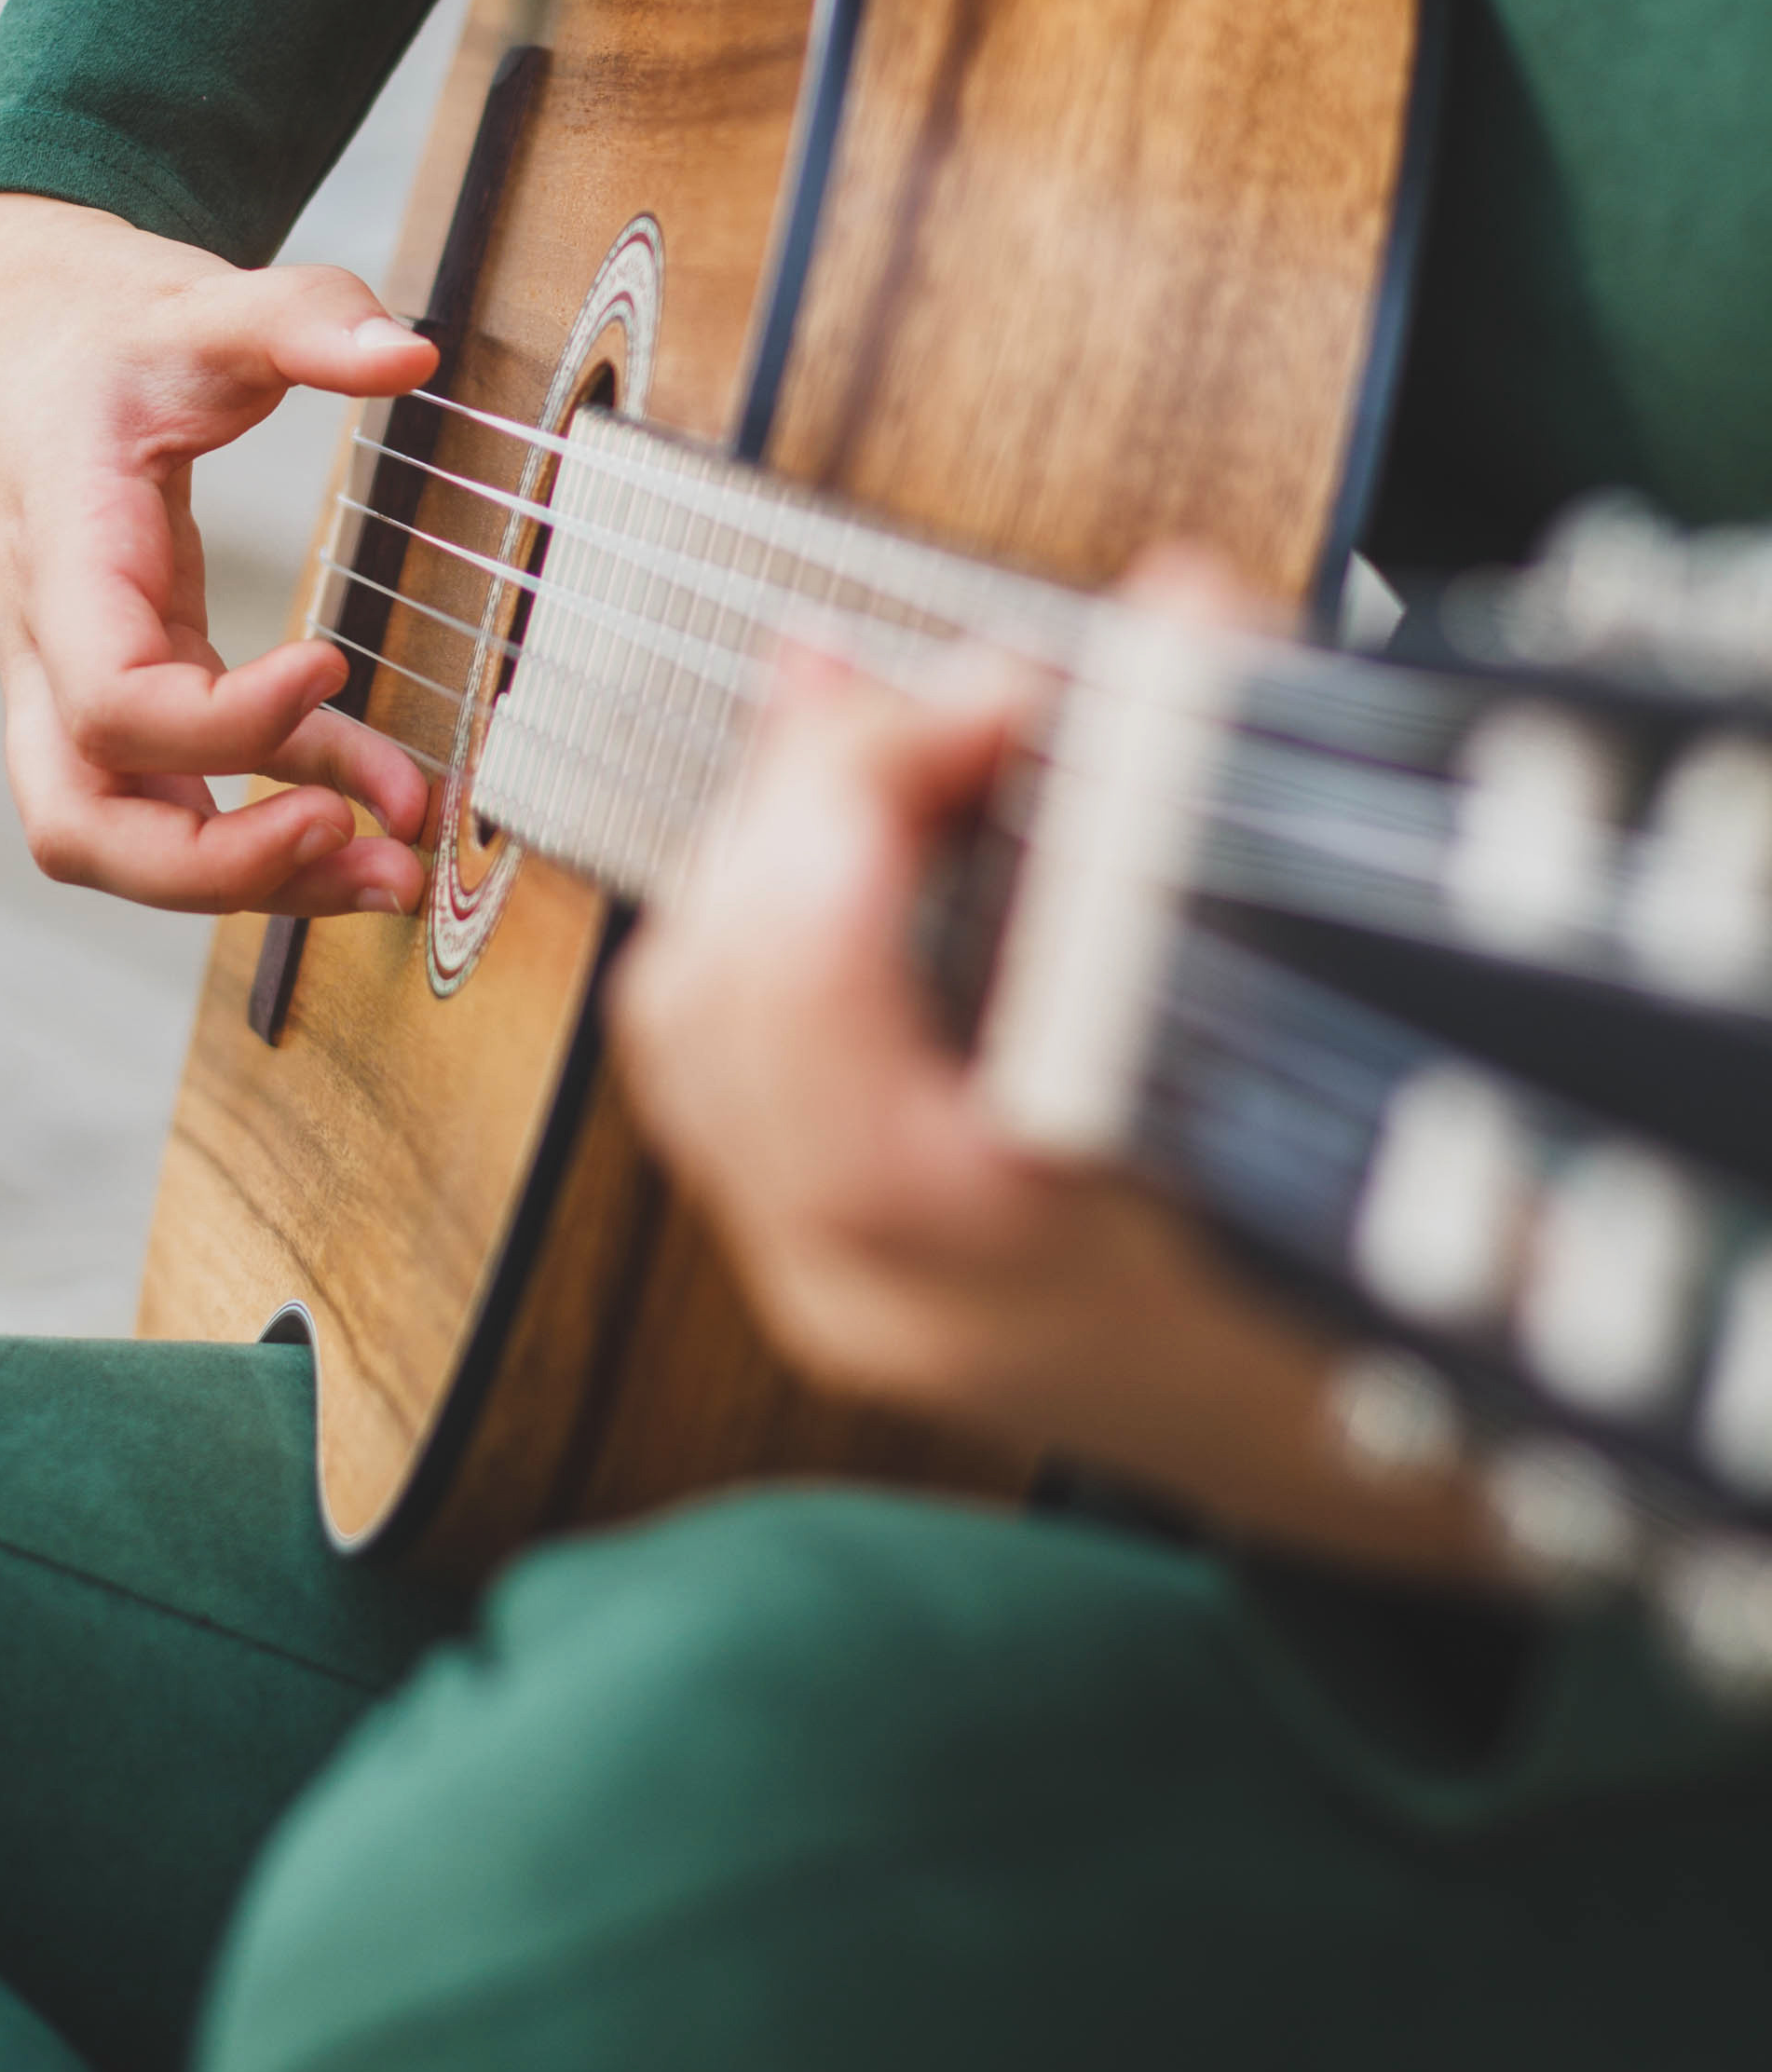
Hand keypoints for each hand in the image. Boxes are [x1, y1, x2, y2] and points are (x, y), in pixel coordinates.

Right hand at [0, 192, 436, 917]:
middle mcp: (50, 644)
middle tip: (346, 841)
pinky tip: (384, 804)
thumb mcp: (199, 301)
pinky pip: (192, 788)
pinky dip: (280, 807)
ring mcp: (80, 681)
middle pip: (81, 823)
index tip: (334, 665)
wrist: (20, 328)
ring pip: (126, 838)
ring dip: (256, 876)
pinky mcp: (134, 687)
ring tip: (393, 872)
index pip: (109, 700)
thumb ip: (303, 318)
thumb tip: (411, 351)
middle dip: (214, 868)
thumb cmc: (101, 326)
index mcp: (60, 555)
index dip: (223, 724)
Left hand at [608, 625, 1498, 1578]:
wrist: (1358, 1466)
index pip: (829, 959)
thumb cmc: (1386, 1274)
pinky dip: (754, 921)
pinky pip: (704, 1068)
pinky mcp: (816, 1270)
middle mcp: (878, 1280)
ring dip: (769, 845)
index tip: (1015, 682)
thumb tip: (1181, 606)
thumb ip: (1245, 804)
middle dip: (819, 786)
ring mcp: (827, 1289)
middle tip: (951, 694)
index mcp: (1007, 1241)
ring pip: (685, 1018)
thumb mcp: (1345, 1039)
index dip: (890, 768)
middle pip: (732, 976)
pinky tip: (838, 835)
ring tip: (887, 740)